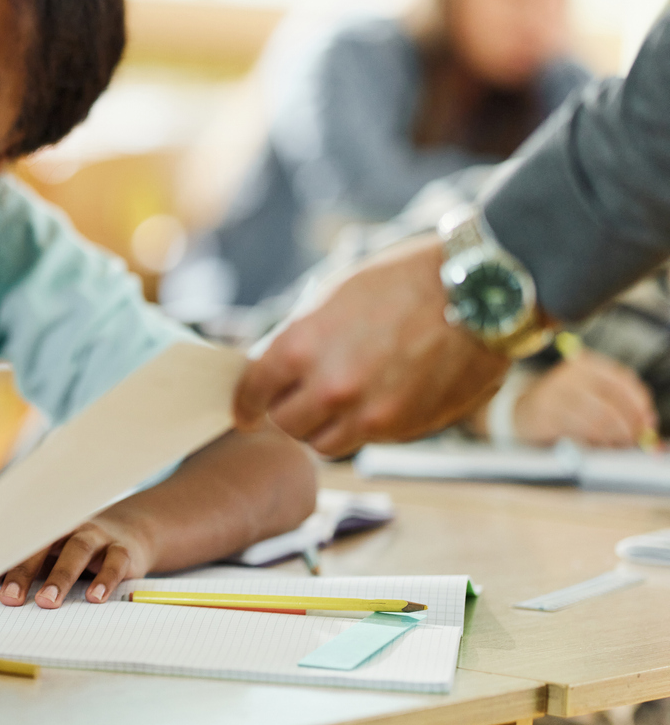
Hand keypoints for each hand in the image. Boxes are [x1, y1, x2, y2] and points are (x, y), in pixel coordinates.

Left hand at [0, 513, 158, 607]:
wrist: (129, 531)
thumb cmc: (75, 552)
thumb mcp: (50, 557)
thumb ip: (25, 572)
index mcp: (43, 530)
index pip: (16, 547)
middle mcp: (67, 529)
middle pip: (42, 546)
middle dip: (23, 572)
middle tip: (10, 599)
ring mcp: (96, 537)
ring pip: (77, 550)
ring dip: (60, 576)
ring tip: (47, 602)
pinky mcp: (123, 550)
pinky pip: (114, 563)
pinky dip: (104, 579)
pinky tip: (94, 599)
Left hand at [234, 236, 507, 455]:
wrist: (481, 292)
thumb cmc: (403, 281)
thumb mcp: (333, 297)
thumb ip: (300, 339)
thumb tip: (274, 367)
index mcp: (303, 346)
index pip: (253, 392)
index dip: (245, 402)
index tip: (244, 409)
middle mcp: (333, 387)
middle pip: (286, 424)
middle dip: (286, 411)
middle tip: (296, 397)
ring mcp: (372, 414)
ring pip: (324, 443)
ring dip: (323, 427)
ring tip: (336, 404)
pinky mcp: (407, 428)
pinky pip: (367, 441)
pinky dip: (361, 428)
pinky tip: (375, 399)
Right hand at [509, 350, 658, 447]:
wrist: (525, 412)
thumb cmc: (568, 404)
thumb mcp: (593, 395)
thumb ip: (621, 405)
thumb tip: (650, 424)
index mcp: (586, 364)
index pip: (622, 379)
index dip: (639, 402)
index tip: (649, 421)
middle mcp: (569, 374)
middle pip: (612, 400)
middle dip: (630, 424)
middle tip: (638, 439)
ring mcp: (555, 393)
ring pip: (598, 417)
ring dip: (615, 435)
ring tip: (620, 444)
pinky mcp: (546, 413)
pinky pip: (581, 429)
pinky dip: (598, 441)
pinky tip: (603, 445)